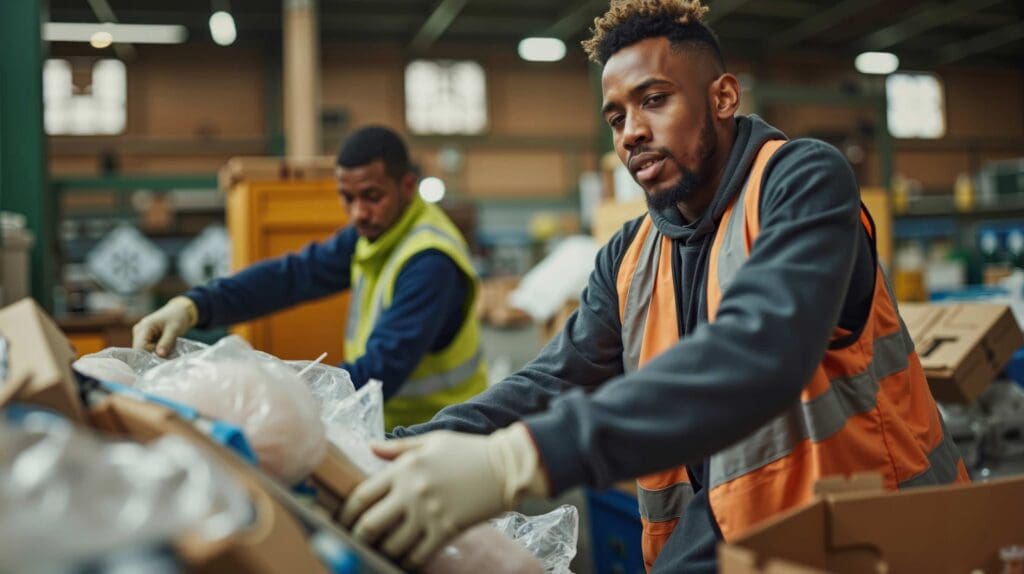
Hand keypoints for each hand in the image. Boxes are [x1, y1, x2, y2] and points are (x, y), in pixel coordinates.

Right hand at [132, 296, 197, 356]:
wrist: (179, 310)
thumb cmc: (177, 317)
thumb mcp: (174, 330)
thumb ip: (166, 342)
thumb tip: (160, 355)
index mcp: (144, 327)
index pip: (140, 347)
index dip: (150, 354)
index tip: (163, 356)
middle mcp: (138, 330)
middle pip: (140, 350)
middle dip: (152, 354)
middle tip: (166, 353)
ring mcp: (140, 333)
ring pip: (143, 350)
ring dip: (154, 352)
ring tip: (166, 349)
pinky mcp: (144, 336)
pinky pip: (147, 347)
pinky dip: (155, 350)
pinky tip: (164, 348)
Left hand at [340, 423, 546, 568]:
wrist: (505, 467)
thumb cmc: (468, 451)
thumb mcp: (432, 440)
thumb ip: (399, 448)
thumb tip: (371, 447)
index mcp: (404, 468)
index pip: (362, 495)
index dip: (346, 512)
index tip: (342, 520)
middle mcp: (411, 492)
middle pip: (370, 524)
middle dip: (358, 537)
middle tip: (356, 541)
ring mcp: (428, 513)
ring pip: (392, 544)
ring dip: (382, 551)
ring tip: (379, 551)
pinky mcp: (446, 530)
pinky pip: (419, 554)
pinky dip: (408, 560)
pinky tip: (406, 558)